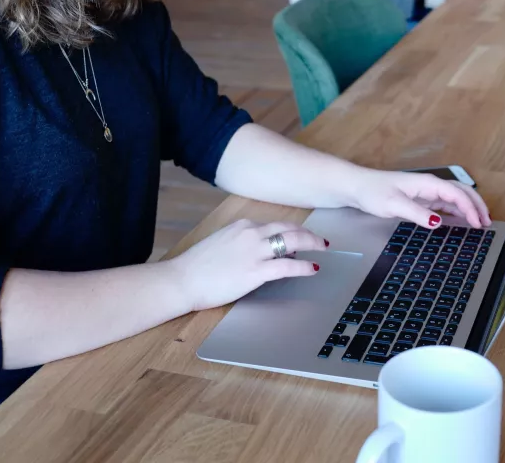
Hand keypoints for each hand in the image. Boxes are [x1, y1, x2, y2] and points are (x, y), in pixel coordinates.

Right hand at [166, 220, 322, 310]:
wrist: (182, 279)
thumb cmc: (196, 266)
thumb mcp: (221, 244)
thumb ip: (241, 243)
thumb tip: (259, 250)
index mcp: (242, 226)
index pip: (274, 225)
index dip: (291, 231)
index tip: (300, 236)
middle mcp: (251, 233)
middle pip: (289, 228)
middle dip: (308, 233)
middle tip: (320, 240)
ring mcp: (254, 251)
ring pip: (293, 241)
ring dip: (312, 244)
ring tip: (322, 248)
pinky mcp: (255, 271)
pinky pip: (288, 266)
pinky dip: (304, 266)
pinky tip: (312, 268)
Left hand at [346, 169, 491, 228]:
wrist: (356, 187)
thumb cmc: (373, 192)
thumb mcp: (394, 205)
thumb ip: (417, 214)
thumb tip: (439, 223)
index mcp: (428, 184)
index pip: (457, 194)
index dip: (470, 208)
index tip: (478, 224)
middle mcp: (430, 186)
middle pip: (462, 192)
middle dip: (477, 205)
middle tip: (487, 222)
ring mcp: (426, 192)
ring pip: (455, 197)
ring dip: (469, 208)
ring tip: (480, 222)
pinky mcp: (420, 199)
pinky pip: (445, 203)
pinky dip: (457, 211)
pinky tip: (460, 220)